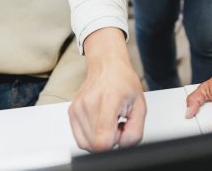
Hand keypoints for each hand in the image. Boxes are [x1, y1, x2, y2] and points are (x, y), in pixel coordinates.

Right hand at [68, 28, 146, 150]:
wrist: (107, 66)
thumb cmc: (124, 82)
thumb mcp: (140, 106)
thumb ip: (135, 132)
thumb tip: (122, 146)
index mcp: (107, 101)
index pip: (102, 142)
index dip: (114, 143)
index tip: (120, 130)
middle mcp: (88, 105)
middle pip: (95, 146)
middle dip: (109, 141)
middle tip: (117, 124)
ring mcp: (77, 109)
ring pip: (86, 144)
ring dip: (99, 139)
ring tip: (109, 122)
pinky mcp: (71, 112)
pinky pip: (80, 138)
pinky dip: (91, 136)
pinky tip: (100, 122)